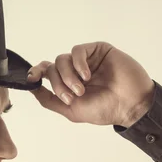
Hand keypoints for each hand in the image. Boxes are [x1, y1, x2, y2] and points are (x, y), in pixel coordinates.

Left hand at [27, 41, 154, 127]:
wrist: (130, 104)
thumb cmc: (105, 110)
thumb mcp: (71, 110)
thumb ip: (49, 99)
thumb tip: (32, 89)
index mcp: (68, 84)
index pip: (47, 72)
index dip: (37, 73)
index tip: (32, 78)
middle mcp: (75, 71)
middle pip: (53, 67)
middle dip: (58, 83)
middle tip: (72, 96)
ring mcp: (86, 60)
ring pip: (63, 59)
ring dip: (68, 76)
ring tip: (81, 89)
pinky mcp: (98, 50)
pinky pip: (78, 51)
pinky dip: (78, 63)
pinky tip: (87, 75)